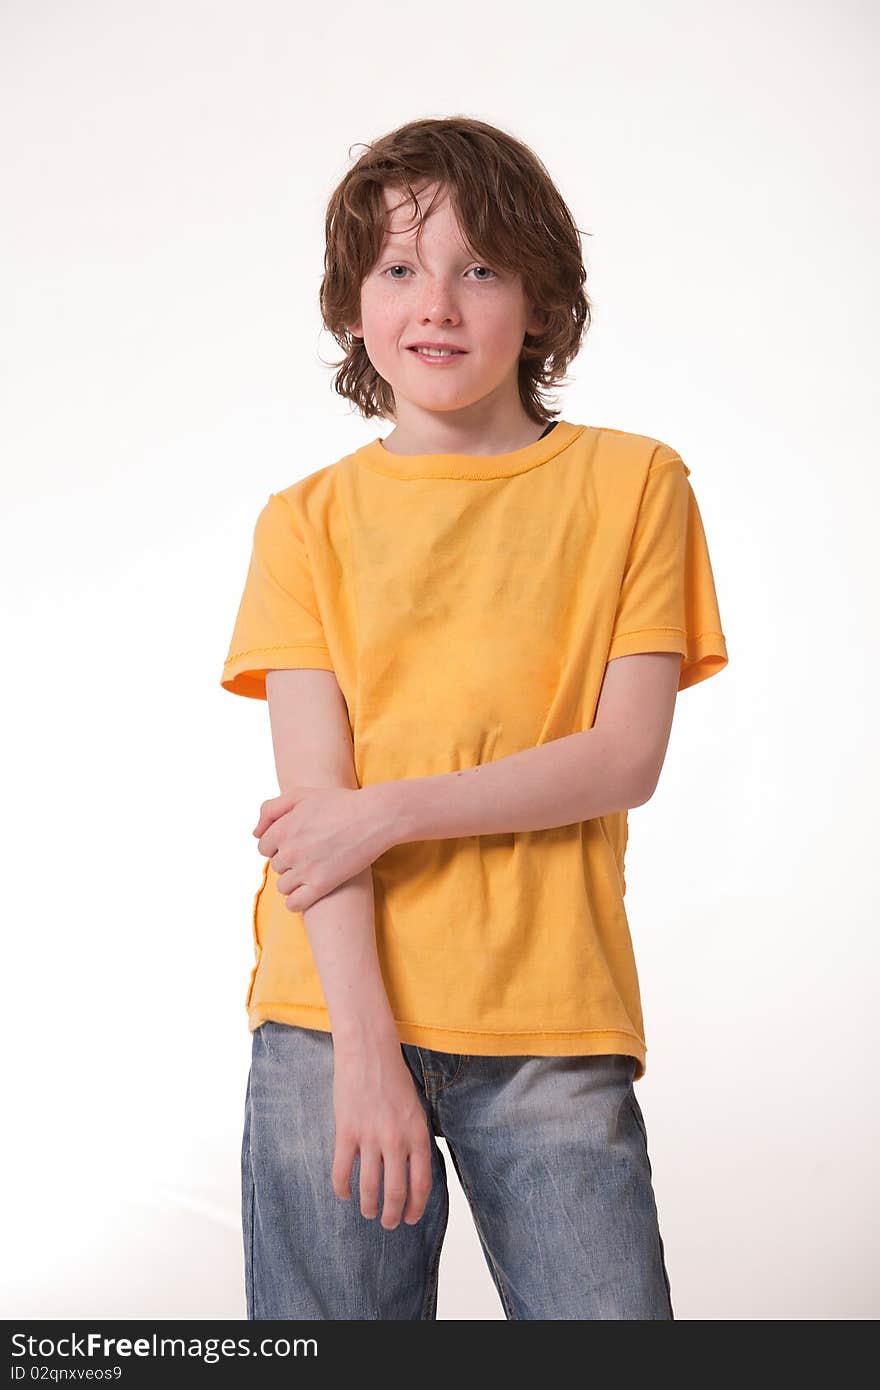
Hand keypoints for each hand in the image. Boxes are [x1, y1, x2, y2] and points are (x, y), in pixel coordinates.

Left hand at [252, 786, 391, 911]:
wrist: (373, 818)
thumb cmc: (339, 803)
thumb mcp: (300, 795)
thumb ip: (270, 810)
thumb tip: (255, 834)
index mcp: (282, 829)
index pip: (263, 847)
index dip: (279, 844)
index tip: (297, 841)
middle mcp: (289, 851)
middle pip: (275, 866)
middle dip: (289, 861)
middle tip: (312, 852)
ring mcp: (304, 870)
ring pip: (283, 886)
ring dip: (293, 881)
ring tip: (313, 870)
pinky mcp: (321, 885)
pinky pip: (294, 904)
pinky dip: (297, 901)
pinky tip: (309, 891)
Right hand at [331, 1039, 433, 1228]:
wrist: (369, 1051)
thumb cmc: (394, 1078)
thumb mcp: (416, 1109)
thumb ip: (415, 1139)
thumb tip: (412, 1171)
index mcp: (418, 1134)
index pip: (421, 1184)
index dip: (415, 1207)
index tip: (410, 1218)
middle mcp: (396, 1140)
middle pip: (395, 1192)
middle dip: (391, 1215)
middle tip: (387, 1223)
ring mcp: (370, 1137)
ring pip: (369, 1188)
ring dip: (369, 1207)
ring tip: (368, 1212)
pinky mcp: (346, 1131)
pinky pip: (342, 1171)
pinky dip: (342, 1189)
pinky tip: (344, 1194)